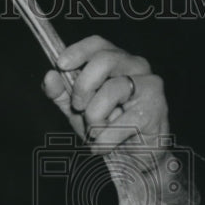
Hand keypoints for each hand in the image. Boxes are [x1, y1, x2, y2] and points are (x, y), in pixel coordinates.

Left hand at [42, 36, 194, 204]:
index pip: (98, 44)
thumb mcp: (78, 111)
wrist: (135, 161)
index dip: (78, 51)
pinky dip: (104, 141)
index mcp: (118, 62)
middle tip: (79, 108)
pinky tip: (105, 146)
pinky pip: (119, 123)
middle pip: (104, 60)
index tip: (60, 64)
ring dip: (94, 119)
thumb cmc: (109, 130)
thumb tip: (49, 76)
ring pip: (110, 91)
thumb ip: (62, 94)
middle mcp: (136, 67)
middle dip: (83, 87)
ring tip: (97, 132)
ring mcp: (149, 86)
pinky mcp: (155, 109)